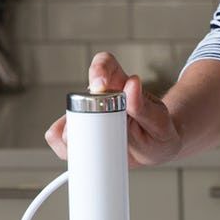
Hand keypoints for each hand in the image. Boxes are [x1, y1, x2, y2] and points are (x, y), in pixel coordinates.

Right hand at [44, 52, 182, 166]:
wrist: (156, 150)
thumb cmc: (159, 132)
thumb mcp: (160, 123)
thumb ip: (145, 107)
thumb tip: (132, 84)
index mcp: (120, 85)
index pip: (105, 64)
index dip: (98, 69)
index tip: (100, 83)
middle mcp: (99, 98)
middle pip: (77, 99)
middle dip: (80, 117)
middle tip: (98, 133)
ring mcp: (87, 118)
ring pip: (64, 122)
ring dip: (73, 137)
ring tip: (99, 148)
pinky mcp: (79, 136)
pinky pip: (60, 140)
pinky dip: (67, 150)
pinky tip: (83, 155)